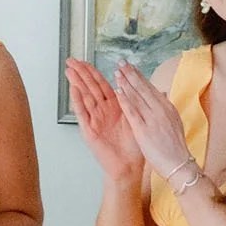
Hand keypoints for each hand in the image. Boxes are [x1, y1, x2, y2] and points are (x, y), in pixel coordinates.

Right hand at [65, 58, 144, 184]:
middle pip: (90, 87)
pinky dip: (78, 100)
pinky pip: (83, 113)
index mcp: (114, 107)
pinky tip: (74, 89)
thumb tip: (156, 87)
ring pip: (84, 97)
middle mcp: (102, 112)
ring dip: (77, 83)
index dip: (93, 72)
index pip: (101, 84)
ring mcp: (94, 120)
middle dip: (81, 73)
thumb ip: (141, 103)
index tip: (84, 60)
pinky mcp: (90, 130)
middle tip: (71, 60)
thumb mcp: (140, 119)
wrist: (129, 166)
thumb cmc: (134, 146)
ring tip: (69, 70)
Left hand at [111, 61, 196, 179]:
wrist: (178, 164)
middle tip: (121, 62)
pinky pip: (133, 112)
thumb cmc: (174, 147)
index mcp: (167, 108)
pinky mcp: (144, 129)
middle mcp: (161, 110)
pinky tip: (118, 91)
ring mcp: (153, 119)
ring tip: (117, 72)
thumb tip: (161, 94)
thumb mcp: (173, 123)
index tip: (130, 66)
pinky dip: (125, 100)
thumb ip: (165, 108)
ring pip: (138, 97)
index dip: (139, 76)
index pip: (151, 88)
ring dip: (126, 83)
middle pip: (144, 88)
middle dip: (131, 74)